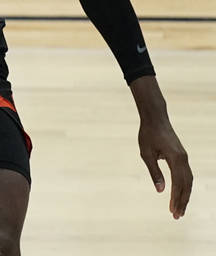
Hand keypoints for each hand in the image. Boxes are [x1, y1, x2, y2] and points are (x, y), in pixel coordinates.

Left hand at [131, 76, 191, 218]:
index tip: (173, 211)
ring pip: (188, 181)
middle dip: (182, 201)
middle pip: (186, 185)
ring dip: (184, 195)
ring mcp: (184, 158)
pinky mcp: (182, 156)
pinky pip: (186, 175)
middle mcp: (183, 159)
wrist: (155, 118)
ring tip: (179, 209)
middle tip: (177, 216)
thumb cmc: (148, 134)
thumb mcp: (146, 154)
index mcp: (175, 158)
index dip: (176, 199)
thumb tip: (160, 191)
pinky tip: (179, 194)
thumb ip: (154, 172)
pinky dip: (184, 186)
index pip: (178, 184)